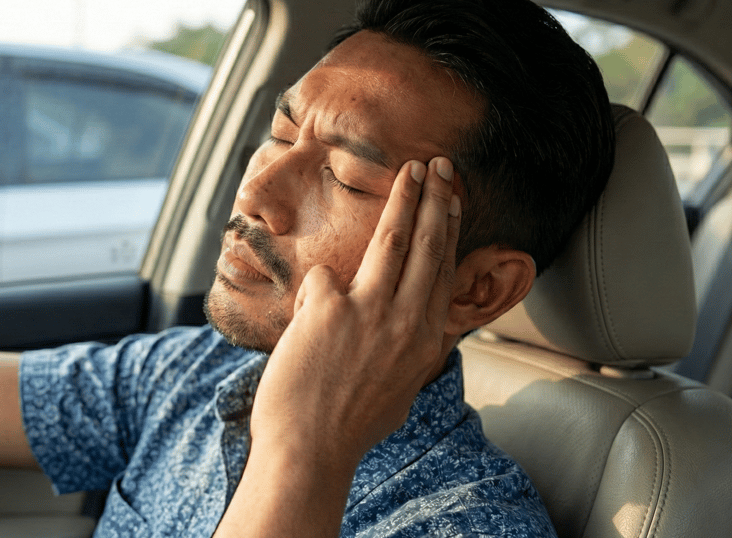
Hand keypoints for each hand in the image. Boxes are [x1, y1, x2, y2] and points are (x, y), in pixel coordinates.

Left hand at [252, 156, 460, 464]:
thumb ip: (409, 347)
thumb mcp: (401, 386)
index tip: (453, 201)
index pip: (443, 272)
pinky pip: (322, 281)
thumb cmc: (351, 424)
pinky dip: (315, 294)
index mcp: (426, 341)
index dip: (449, 231)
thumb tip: (410, 318)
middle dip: (437, 200)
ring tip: (413, 170)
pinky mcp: (328, 309)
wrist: (308, 451)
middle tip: (442, 166)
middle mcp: (407, 321)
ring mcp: (369, 312)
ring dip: (406, 200)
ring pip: (392, 242)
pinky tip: (307, 321)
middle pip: (427, 246)